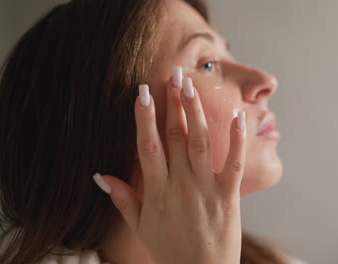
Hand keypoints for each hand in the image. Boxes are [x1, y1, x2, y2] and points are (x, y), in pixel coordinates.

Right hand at [94, 68, 245, 263]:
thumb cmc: (169, 250)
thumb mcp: (140, 226)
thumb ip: (123, 198)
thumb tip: (100, 175)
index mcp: (156, 192)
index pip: (148, 147)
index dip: (145, 118)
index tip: (142, 93)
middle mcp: (180, 185)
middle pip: (176, 137)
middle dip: (173, 104)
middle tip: (173, 75)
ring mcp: (206, 189)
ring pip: (200, 143)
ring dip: (195, 113)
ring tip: (190, 86)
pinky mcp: (228, 195)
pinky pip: (234, 163)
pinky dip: (236, 139)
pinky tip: (236, 116)